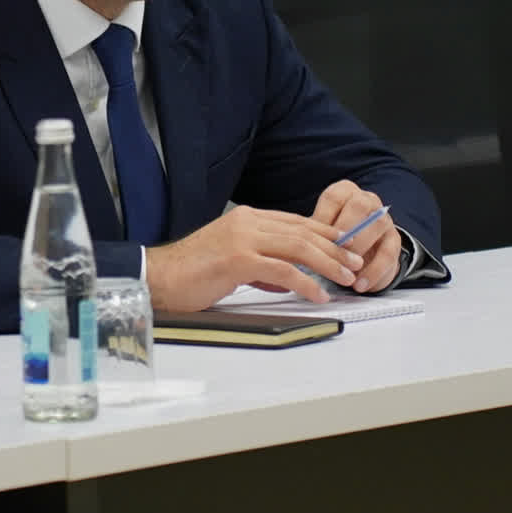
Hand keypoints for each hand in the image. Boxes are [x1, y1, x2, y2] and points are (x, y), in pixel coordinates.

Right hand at [147, 203, 363, 311]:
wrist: (158, 278)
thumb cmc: (190, 273)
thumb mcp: (231, 261)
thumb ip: (260, 263)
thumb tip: (288, 277)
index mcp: (245, 218)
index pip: (295, 222)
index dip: (325, 234)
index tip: (345, 247)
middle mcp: (246, 223)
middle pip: (303, 231)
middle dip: (334, 248)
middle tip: (354, 262)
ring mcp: (242, 239)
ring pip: (299, 246)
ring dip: (327, 263)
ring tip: (344, 277)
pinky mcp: (238, 260)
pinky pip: (283, 270)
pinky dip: (305, 282)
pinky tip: (317, 294)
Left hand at [309, 179, 401, 294]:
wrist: (361, 249)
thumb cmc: (333, 237)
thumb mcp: (319, 231)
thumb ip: (309, 235)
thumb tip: (290, 250)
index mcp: (344, 193)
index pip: (333, 198)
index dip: (322, 219)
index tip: (310, 241)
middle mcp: (366, 200)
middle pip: (358, 207)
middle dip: (343, 233)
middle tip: (329, 256)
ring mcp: (383, 218)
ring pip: (376, 226)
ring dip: (359, 251)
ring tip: (345, 273)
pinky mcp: (394, 239)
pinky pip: (388, 253)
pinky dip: (373, 271)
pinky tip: (359, 285)